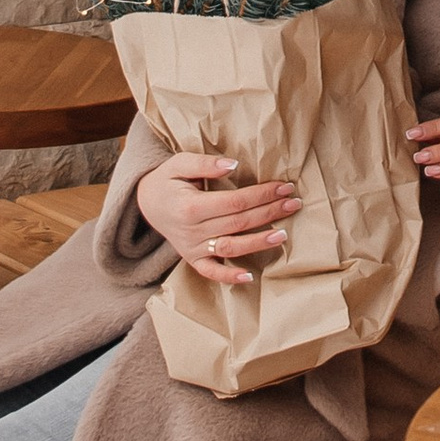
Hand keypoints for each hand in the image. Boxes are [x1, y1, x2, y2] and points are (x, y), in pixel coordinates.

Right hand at [139, 147, 297, 286]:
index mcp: (191, 207)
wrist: (145, 203)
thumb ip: (205, 164)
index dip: (261, 195)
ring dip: (259, 242)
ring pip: (231, 247)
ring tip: (283, 234)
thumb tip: (233, 165)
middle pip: (239, 223)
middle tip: (294, 203)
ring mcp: (192, 248)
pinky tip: (249, 277)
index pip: (235, 202)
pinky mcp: (192, 259)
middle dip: (269, 213)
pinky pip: (211, 272)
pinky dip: (229, 276)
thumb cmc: (166, 180)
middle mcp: (192, 231)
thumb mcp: (179, 163)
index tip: (284, 186)